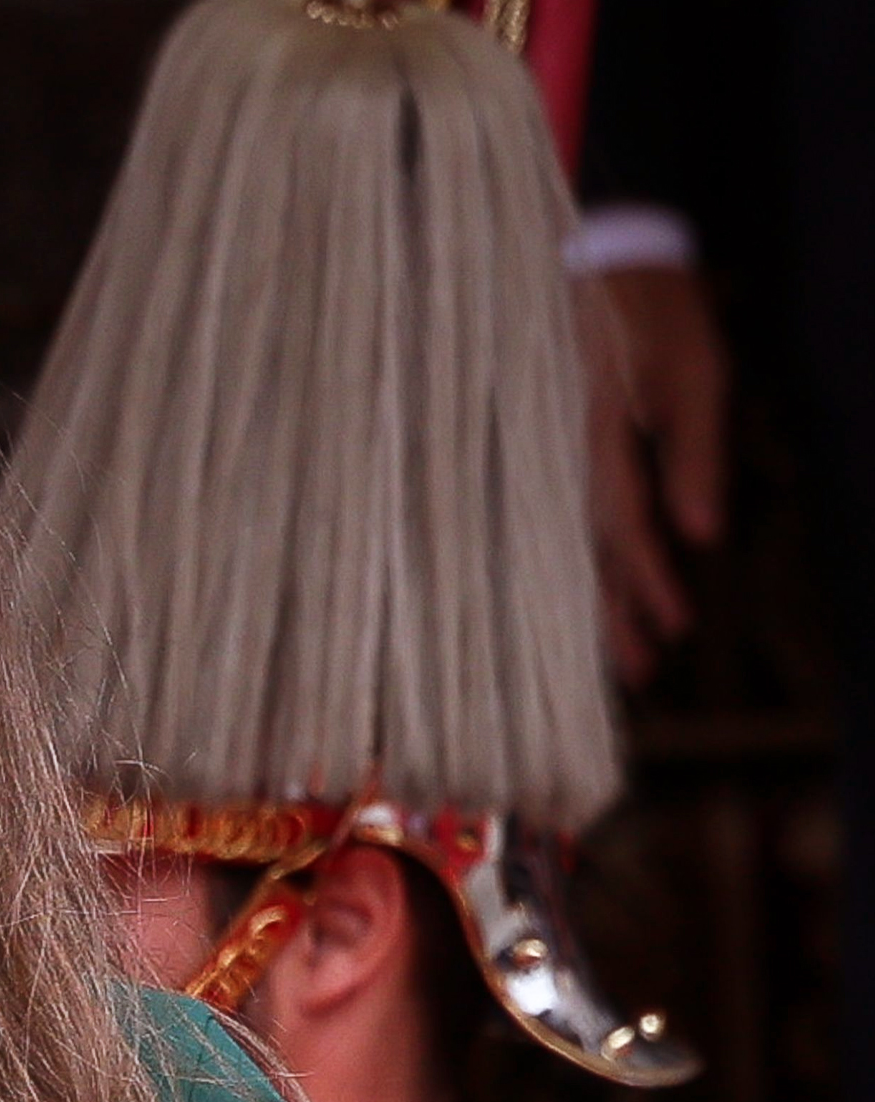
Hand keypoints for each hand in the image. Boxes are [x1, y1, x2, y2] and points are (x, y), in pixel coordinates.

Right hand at [589, 264, 727, 686]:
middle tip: (639, 673)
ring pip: (577, 539)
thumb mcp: (695, 372)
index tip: (677, 628)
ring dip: (600, 595)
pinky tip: (595, 583)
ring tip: (619, 651)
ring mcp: (565, 454)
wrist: (608, 261)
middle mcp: (574, 458)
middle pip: (591, 550)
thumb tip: (703, 535)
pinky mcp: (570, 446)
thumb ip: (695, 452)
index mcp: (601, 441)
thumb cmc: (657, 313)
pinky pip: (574, 516)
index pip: (624, 527)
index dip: (650, 581)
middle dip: (615, 613)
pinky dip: (588, 557)